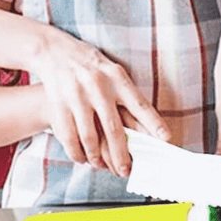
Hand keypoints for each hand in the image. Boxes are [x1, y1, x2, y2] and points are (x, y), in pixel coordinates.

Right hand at [32, 26, 171, 176]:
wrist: (55, 51)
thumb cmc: (90, 64)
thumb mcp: (112, 71)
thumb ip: (125, 94)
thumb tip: (143, 125)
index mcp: (116, 77)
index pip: (138, 103)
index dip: (153, 122)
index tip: (165, 137)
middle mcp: (98, 86)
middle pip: (113, 127)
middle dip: (121, 154)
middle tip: (126, 170)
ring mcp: (77, 96)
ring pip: (90, 137)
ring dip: (96, 157)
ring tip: (101, 165)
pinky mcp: (59, 104)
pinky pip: (69, 136)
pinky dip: (76, 152)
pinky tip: (82, 157)